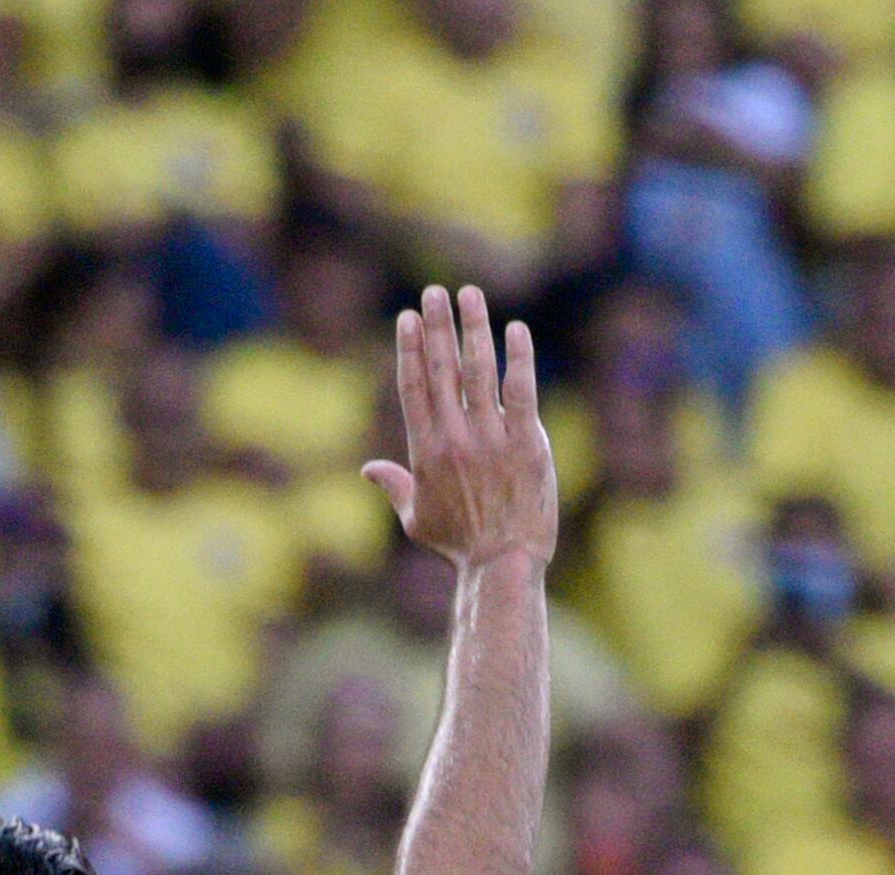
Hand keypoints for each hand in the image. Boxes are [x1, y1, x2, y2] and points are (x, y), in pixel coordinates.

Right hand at [364, 285, 555, 568]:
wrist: (502, 563)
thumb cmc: (458, 545)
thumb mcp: (415, 520)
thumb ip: (394, 486)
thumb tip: (368, 469)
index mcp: (425, 453)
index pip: (413, 388)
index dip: (409, 349)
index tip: (408, 317)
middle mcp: (454, 439)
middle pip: (442, 370)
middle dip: (437, 327)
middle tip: (435, 292)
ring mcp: (491, 440)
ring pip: (479, 371)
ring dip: (474, 329)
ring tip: (471, 296)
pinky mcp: (526, 444)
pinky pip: (521, 391)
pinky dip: (519, 358)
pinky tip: (516, 330)